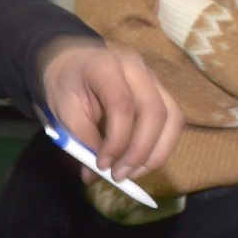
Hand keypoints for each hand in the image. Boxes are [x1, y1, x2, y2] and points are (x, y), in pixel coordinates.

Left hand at [39, 38, 182, 181]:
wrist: (74, 61)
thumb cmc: (67, 85)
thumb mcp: (64, 111)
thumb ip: (81, 141)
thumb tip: (95, 176)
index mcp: (106, 66)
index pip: (122, 106)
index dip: (116, 141)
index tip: (102, 165)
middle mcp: (136, 68)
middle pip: (155, 112)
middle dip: (140, 151)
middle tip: (120, 175)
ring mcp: (153, 77)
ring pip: (173, 117)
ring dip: (157, 152)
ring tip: (133, 172)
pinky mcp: (161, 91)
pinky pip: (173, 120)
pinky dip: (161, 145)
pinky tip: (141, 160)